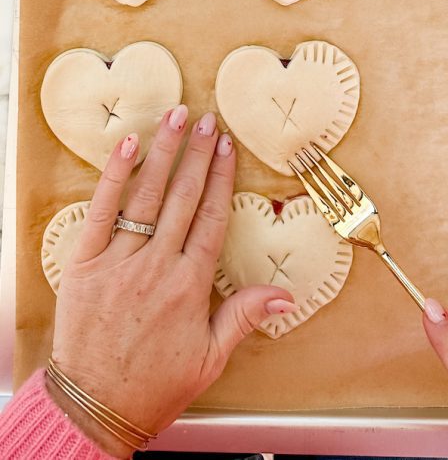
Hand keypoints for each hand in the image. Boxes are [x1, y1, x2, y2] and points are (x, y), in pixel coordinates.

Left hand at [50, 107, 295, 457]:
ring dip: (164, 152)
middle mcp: (157, 266)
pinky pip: (102, 211)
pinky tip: (128, 146)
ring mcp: (119, 262)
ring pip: (147, 195)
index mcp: (190, 286)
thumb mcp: (210, 358)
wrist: (93, 407)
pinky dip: (115, 176)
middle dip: (198, 154)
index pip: (211, 218)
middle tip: (209, 120)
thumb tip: (286, 295)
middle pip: (184, 198)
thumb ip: (244, 316)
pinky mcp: (84, 264)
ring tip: (176, 117)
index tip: (228, 148)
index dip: (222, 179)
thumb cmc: (153, 385)